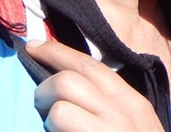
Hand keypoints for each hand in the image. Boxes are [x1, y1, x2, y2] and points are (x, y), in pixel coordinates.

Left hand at [28, 39, 162, 130]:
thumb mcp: (136, 123)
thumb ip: (111, 103)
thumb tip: (72, 83)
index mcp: (130, 102)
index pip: (89, 66)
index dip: (57, 52)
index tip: (34, 47)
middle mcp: (121, 114)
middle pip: (68, 82)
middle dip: (44, 89)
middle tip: (40, 103)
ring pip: (59, 110)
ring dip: (48, 119)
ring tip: (53, 128)